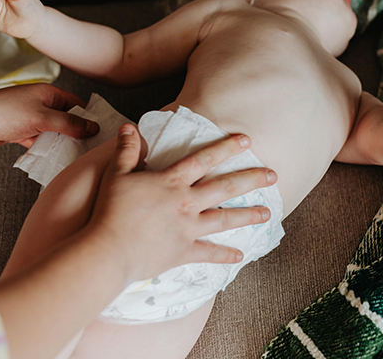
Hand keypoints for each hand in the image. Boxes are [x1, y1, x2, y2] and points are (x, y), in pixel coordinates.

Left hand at [0, 84, 98, 149]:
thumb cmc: (3, 112)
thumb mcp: (43, 117)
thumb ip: (70, 123)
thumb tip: (92, 127)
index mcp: (49, 94)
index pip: (77, 104)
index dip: (89, 116)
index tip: (100, 130)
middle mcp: (42, 105)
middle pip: (67, 119)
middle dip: (77, 132)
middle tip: (90, 146)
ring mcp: (32, 119)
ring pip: (55, 132)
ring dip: (61, 142)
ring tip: (75, 154)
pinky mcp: (22, 132)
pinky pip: (41, 141)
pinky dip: (47, 149)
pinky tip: (54, 158)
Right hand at [89, 124, 274, 281]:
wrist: (109, 251)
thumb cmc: (111, 210)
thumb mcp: (117, 174)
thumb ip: (126, 150)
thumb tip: (128, 126)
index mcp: (172, 182)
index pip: (204, 159)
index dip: (226, 147)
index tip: (246, 140)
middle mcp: (186, 203)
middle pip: (225, 187)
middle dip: (251, 179)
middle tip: (274, 175)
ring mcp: (188, 228)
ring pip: (225, 219)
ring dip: (248, 215)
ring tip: (268, 212)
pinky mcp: (184, 251)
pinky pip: (209, 253)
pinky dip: (225, 255)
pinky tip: (241, 256)